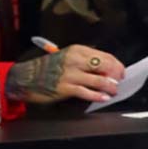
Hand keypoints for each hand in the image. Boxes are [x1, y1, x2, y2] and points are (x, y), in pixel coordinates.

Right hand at [8, 44, 124, 106]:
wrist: (26, 77)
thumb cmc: (47, 68)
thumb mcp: (66, 57)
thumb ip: (84, 60)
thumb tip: (105, 68)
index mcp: (77, 50)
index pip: (104, 55)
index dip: (116, 64)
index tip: (121, 71)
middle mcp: (75, 60)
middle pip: (104, 66)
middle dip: (115, 74)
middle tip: (120, 81)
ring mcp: (71, 74)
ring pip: (98, 80)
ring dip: (110, 86)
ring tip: (114, 91)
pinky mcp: (66, 88)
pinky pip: (86, 92)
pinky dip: (97, 95)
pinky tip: (104, 98)